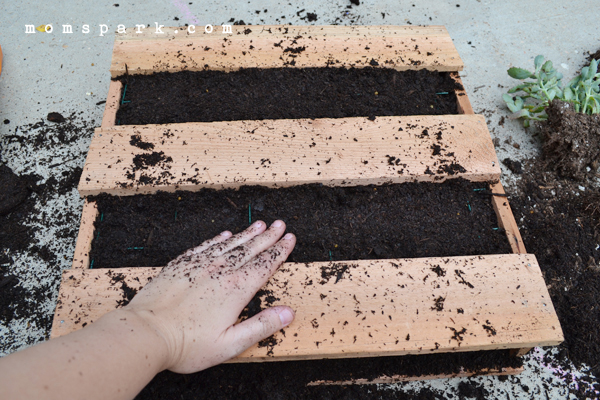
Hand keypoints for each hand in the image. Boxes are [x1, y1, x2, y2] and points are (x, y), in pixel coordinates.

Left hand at [123, 220, 295, 373]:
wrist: (146, 333)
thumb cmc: (187, 344)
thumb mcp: (231, 344)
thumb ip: (261, 326)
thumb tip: (287, 314)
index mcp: (236, 289)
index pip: (264, 265)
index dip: (280, 251)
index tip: (290, 239)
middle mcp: (220, 271)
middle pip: (250, 249)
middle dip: (268, 237)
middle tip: (281, 225)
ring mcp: (199, 266)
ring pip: (230, 244)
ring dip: (247, 234)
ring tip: (260, 225)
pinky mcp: (180, 265)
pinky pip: (205, 246)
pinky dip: (218, 239)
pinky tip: (225, 235)